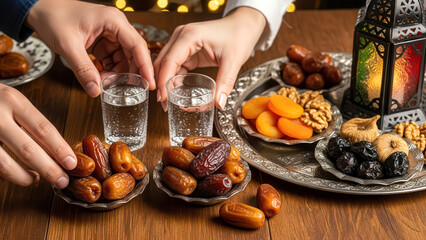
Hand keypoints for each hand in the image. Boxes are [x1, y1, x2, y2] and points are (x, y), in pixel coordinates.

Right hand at [0, 84, 76, 187]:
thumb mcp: (12, 101)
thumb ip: (30, 122)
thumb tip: (57, 150)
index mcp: (13, 101)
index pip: (43, 129)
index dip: (59, 149)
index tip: (71, 163)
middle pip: (28, 149)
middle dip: (48, 169)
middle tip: (62, 180)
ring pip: (5, 164)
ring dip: (24, 177)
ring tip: (36, 180)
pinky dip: (6, 174)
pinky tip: (16, 175)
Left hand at [26, 0, 154, 96]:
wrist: (40, 10)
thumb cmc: (54, 18)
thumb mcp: (69, 46)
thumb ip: (83, 70)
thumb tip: (96, 91)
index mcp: (113, 21)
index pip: (137, 45)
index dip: (145, 66)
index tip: (149, 83)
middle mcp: (116, 27)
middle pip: (133, 53)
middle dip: (131, 72)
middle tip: (128, 90)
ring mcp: (110, 34)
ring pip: (123, 59)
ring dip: (117, 73)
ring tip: (106, 84)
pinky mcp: (103, 42)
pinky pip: (113, 59)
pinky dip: (109, 71)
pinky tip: (101, 78)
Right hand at [154, 7, 265, 109]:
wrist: (244, 25)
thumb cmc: (238, 36)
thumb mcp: (233, 61)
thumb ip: (225, 83)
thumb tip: (219, 103)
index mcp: (190, 36)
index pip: (169, 61)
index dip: (163, 81)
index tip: (163, 98)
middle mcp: (181, 36)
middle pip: (162, 62)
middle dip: (161, 83)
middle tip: (164, 104)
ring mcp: (182, 42)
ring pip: (166, 64)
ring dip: (165, 82)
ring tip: (169, 101)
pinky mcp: (187, 49)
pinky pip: (175, 65)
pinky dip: (174, 78)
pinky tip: (177, 91)